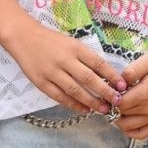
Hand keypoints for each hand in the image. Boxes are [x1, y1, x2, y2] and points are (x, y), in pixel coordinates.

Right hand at [7, 19, 126, 115]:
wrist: (24, 38)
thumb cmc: (53, 41)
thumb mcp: (73, 43)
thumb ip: (87, 57)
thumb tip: (106, 74)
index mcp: (76, 48)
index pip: (98, 63)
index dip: (112, 75)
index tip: (123, 85)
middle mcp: (65, 60)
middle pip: (88, 79)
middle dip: (105, 91)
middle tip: (117, 101)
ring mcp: (52, 72)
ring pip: (75, 90)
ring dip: (90, 101)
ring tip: (103, 109)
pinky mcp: (41, 82)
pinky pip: (59, 96)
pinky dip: (72, 104)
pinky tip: (83, 109)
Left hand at [116, 49, 147, 139]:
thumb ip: (130, 72)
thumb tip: (117, 83)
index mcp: (144, 95)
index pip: (118, 104)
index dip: (112, 97)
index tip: (115, 88)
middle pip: (121, 115)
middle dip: (115, 106)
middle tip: (118, 95)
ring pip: (128, 127)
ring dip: (120, 119)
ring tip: (122, 107)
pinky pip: (142, 134)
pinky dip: (131, 131)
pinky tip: (129, 121)